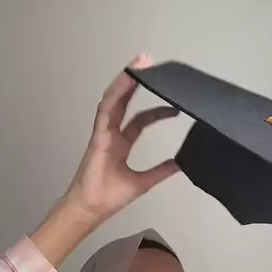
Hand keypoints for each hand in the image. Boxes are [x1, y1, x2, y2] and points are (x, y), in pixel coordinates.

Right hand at [65, 54, 178, 223]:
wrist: (92, 209)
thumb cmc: (109, 198)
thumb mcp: (143, 182)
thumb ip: (160, 171)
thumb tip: (179, 165)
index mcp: (120, 145)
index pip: (139, 121)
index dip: (155, 113)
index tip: (174, 108)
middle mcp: (111, 134)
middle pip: (125, 102)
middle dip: (137, 83)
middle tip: (151, 65)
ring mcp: (104, 132)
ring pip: (115, 99)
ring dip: (126, 80)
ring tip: (140, 62)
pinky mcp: (98, 133)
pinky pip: (107, 108)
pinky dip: (117, 93)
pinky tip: (127, 79)